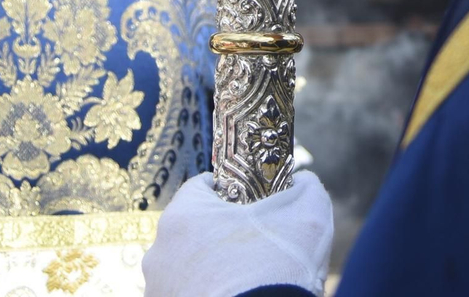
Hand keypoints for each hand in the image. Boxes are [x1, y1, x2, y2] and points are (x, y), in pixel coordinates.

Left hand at [144, 171, 332, 296]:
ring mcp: (161, 287)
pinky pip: (188, 294)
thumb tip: (303, 182)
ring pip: (187, 267)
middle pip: (192, 229)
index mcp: (184, 214)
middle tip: (251, 243)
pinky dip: (207, 292)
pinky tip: (234, 296)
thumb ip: (305, 187)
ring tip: (244, 278)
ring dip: (210, 268)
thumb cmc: (277, 268)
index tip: (249, 199)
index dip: (229, 190)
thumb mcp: (307, 213)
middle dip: (220, 233)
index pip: (201, 186)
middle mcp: (161, 251)